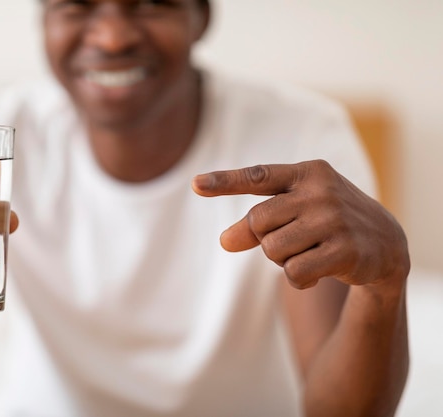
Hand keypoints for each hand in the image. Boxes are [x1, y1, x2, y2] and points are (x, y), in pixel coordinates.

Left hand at [192, 160, 409, 290]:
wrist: (385, 242)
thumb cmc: (326, 221)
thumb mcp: (294, 212)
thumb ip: (258, 222)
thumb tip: (224, 241)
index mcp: (307, 172)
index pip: (258, 176)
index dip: (224, 182)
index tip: (195, 184)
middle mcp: (321, 191)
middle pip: (258, 222)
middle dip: (264, 238)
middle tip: (290, 239)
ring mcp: (334, 220)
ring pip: (272, 250)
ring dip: (281, 260)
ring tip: (307, 253)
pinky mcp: (344, 251)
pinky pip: (293, 273)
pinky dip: (298, 279)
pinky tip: (318, 272)